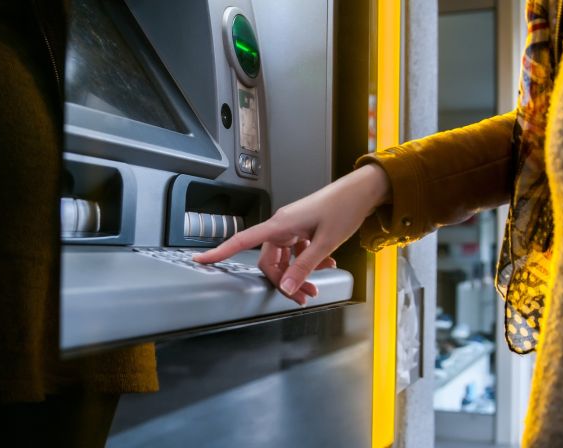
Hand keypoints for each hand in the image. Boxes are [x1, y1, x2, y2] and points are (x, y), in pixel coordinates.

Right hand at [193, 164, 390, 304]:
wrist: (361, 191)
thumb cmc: (344, 209)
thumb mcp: (325, 243)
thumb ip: (304, 266)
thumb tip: (286, 286)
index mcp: (281, 225)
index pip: (242, 240)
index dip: (220, 252)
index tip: (200, 261)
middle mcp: (282, 225)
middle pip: (270, 260)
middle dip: (284, 281)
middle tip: (303, 296)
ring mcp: (292, 226)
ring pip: (285, 258)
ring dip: (298, 274)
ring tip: (316, 287)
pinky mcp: (302, 228)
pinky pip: (296, 250)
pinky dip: (307, 261)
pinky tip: (325, 265)